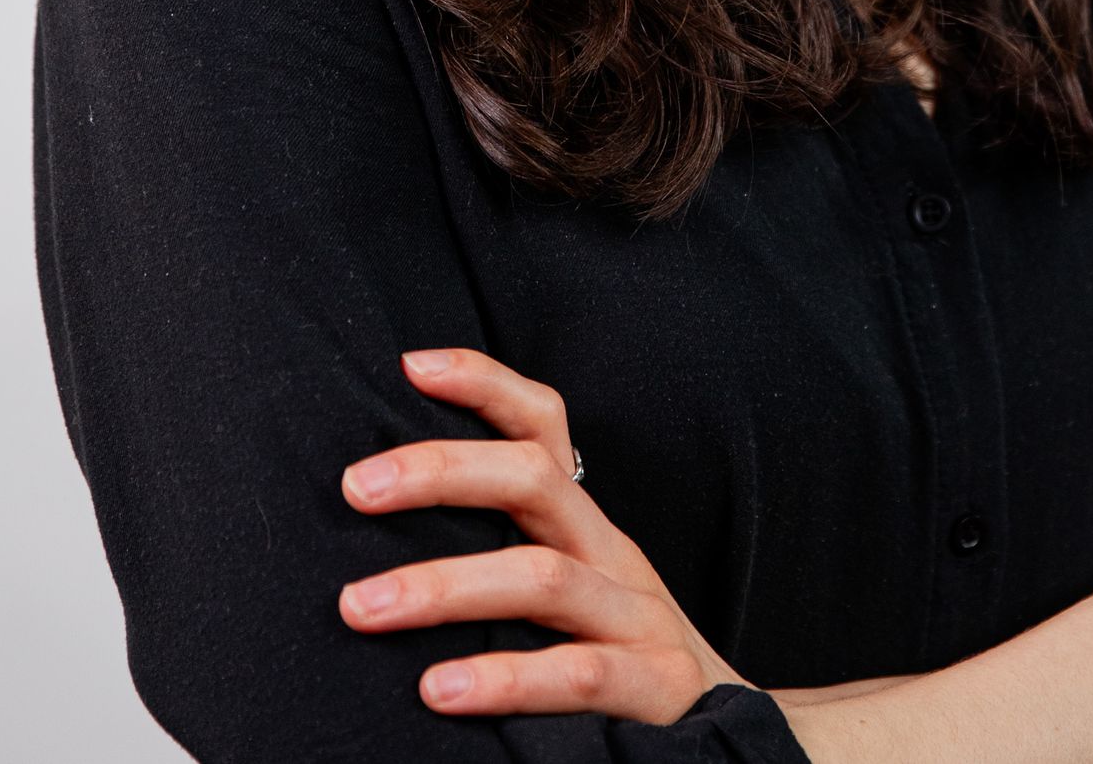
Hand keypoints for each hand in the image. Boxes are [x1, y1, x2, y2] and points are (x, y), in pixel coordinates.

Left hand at [338, 345, 754, 722]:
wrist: (739, 741)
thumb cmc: (617, 666)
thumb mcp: (569, 598)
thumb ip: (501, 562)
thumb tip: (376, 542)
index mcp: (586, 526)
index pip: (543, 425)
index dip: (484, 383)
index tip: (410, 365)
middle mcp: (612, 556)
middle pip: (533, 478)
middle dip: (440, 472)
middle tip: (354, 488)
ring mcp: (640, 619)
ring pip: (542, 576)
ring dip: (444, 585)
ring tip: (362, 606)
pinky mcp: (658, 688)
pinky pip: (578, 674)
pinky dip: (506, 678)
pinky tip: (438, 690)